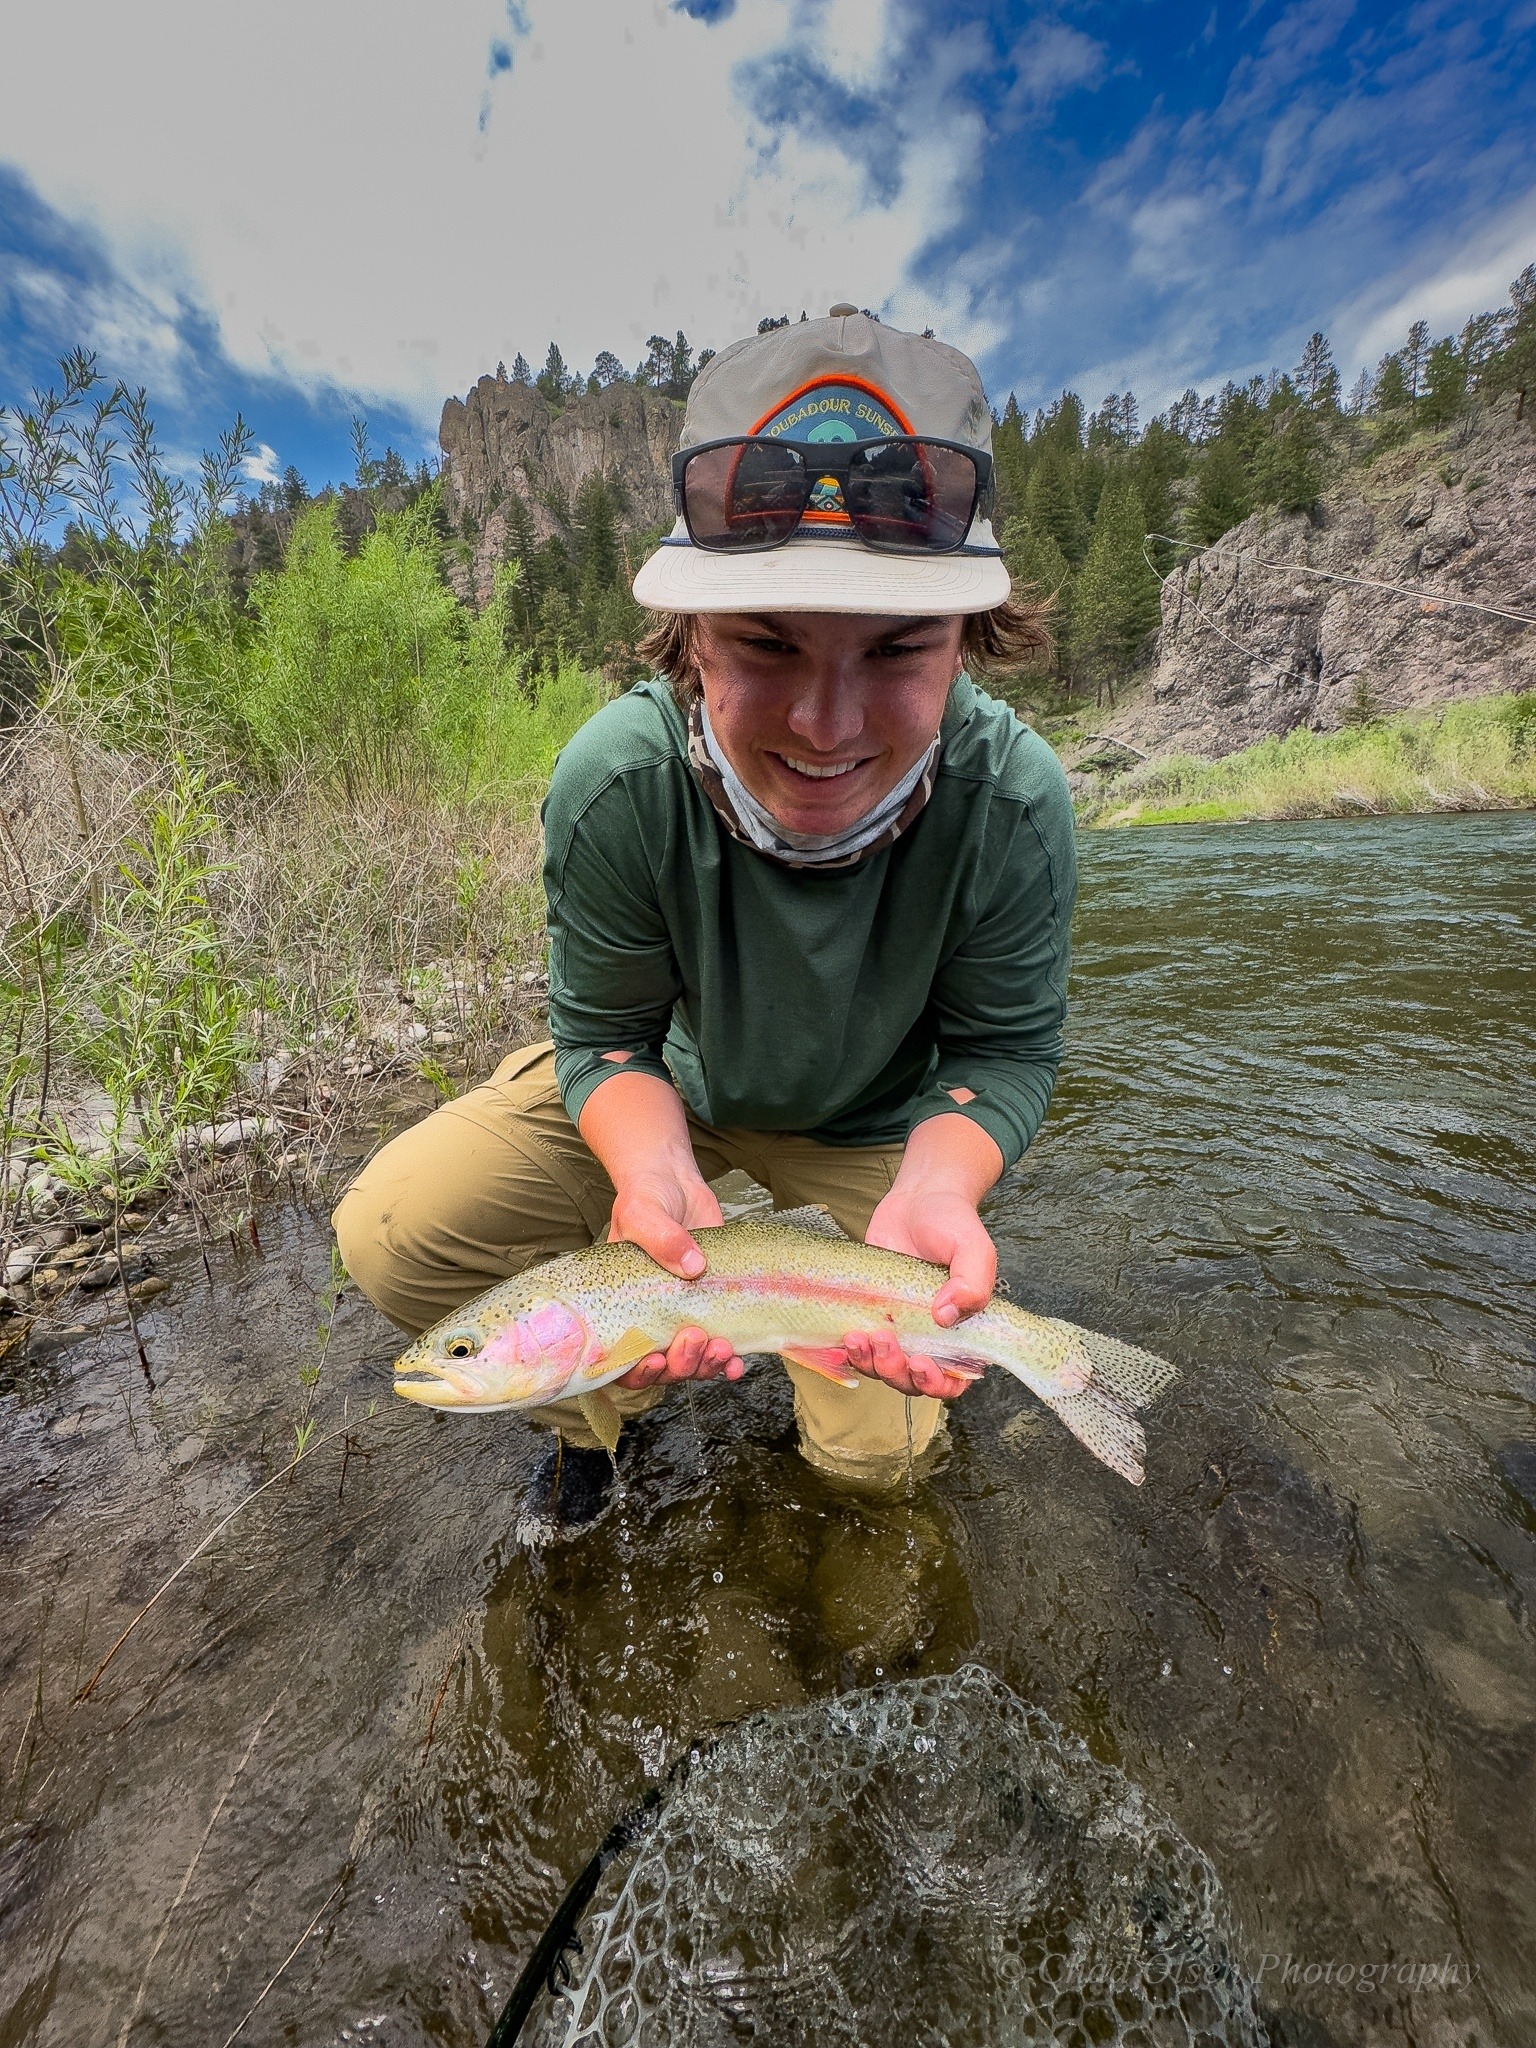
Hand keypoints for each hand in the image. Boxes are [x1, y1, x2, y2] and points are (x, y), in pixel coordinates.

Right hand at [606, 1169, 746, 1387]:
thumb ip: (660, 1238)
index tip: (657, 1357)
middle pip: (663, 1366)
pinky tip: (739, 1362)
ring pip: (692, 1362)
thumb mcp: (642, 1213)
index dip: (638, 1369)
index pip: (622, 1356)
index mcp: (623, 1306)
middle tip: (695, 1337)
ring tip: (722, 1348)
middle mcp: (653, 1318)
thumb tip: (692, 1266)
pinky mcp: (714, 1307)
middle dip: (681, 1363)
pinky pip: (720, 1347)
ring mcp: (685, 1315)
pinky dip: (729, 1361)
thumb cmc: (645, 1199)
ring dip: (706, 1365)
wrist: (676, 1183)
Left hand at [840, 1115, 1001, 1402]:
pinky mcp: (870, 1315)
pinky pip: (860, 1348)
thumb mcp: (973, 1247)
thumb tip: (945, 1316)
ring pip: (882, 1370)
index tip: (921, 1363)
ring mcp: (898, 1329)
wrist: (918, 1199)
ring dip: (870, 1364)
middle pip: (911, 1381)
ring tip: (860, 1337)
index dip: (937, 1384)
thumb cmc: (952, 1222)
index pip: (954, 1380)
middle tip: (884, 1341)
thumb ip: (972, 1282)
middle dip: (896, 1372)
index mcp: (961, 1332)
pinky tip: (845, 1337)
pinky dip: (850, 1352)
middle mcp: (929, 1337)